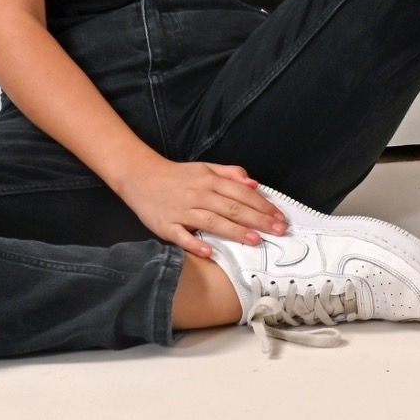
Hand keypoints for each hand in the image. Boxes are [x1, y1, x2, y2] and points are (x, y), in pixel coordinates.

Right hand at [119, 159, 286, 257]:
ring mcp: (182, 210)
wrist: (140, 176)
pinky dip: (195, 244)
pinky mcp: (167, 225)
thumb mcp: (205, 168)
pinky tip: (210, 252)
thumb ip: (230, 174)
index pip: (241, 193)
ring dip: (235, 231)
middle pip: (232, 207)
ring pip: (212, 221)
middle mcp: (198, 194)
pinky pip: (182, 236)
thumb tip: (254, 183)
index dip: (262, 205)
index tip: (279, 217)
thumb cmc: (177, 176)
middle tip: (278, 230)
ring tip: (255, 240)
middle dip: (257, 219)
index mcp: (209, 180)